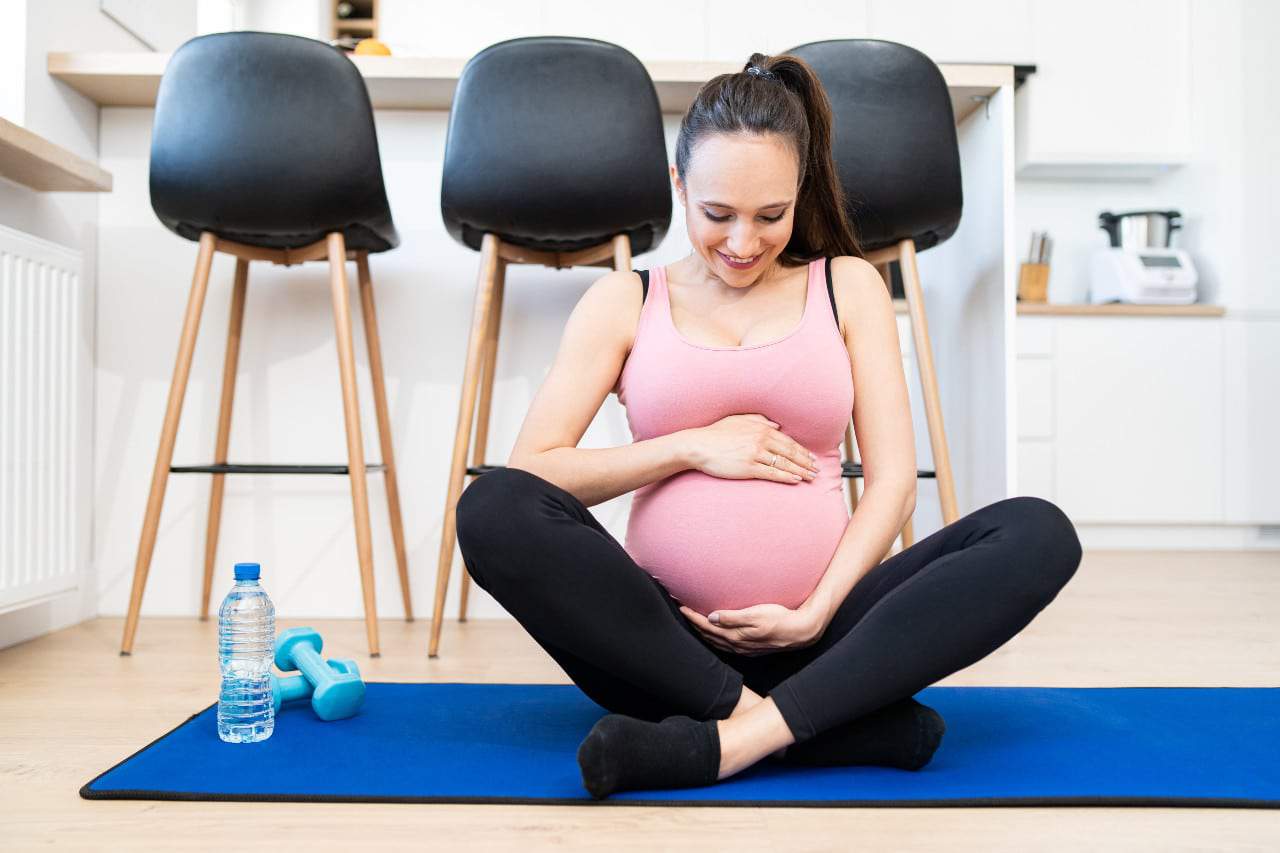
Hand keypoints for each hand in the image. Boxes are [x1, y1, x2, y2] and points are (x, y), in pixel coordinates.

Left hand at [679, 602, 825, 655]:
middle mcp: (737, 645)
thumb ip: (732, 617)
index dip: (692, 617)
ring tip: (693, 623)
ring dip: (703, 633)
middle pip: (708, 635)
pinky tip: (715, 635)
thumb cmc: (779, 619)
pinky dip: (715, 639)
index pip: (706, 626)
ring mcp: (743, 649)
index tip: (681, 607)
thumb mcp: (756, 614)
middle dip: (693, 624)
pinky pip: (725, 646)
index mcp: (735, 636)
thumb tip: (711, 617)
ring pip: (716, 642)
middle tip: (682, 612)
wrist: (800, 632)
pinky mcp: (750, 649)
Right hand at [682, 414, 820, 484]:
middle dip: (806, 462)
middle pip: (790, 453)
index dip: (802, 451)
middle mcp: (761, 440)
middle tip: (817, 470)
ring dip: (800, 471)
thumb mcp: (739, 419)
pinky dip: (786, 476)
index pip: (788, 441)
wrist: (698, 445)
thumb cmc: (716, 433)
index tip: (811, 458)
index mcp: (761, 428)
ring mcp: (755, 455)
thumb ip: (759, 420)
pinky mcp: (748, 468)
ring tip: (810, 477)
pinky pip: (772, 473)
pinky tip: (795, 479)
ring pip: (784, 464)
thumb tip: (776, 426)